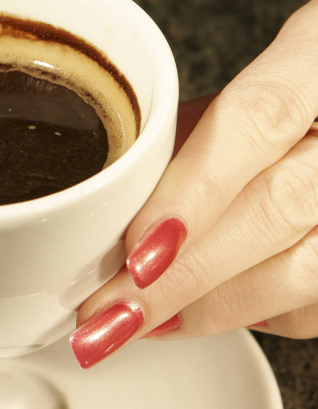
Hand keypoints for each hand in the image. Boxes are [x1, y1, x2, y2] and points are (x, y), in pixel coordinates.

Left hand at [70, 0, 317, 367]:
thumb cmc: (296, 92)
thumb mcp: (239, 86)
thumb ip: (191, 134)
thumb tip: (111, 202)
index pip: (260, 117)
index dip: (195, 190)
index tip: (136, 249)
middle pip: (278, 207)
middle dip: (182, 273)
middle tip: (110, 310)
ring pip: (306, 269)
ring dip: (210, 307)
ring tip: (139, 322)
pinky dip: (252, 314)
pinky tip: (197, 313)